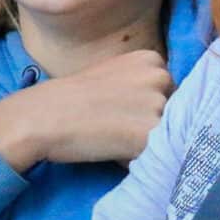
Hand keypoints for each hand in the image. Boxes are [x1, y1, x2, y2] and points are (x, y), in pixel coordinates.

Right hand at [0, 49, 171, 172]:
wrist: (43, 116)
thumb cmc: (70, 98)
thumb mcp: (112, 75)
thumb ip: (140, 85)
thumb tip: (162, 110)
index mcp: (151, 59)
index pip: (170, 93)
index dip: (147, 109)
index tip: (120, 111)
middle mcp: (161, 77)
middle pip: (175, 113)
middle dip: (152, 125)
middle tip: (116, 127)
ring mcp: (159, 106)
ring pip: (168, 136)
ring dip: (146, 144)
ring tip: (113, 140)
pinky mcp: (151, 134)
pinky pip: (157, 156)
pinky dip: (138, 159)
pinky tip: (113, 151)